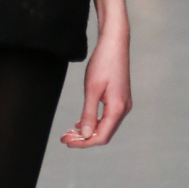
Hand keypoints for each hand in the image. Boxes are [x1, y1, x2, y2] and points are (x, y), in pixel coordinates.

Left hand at [61, 25, 131, 147]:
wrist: (114, 44)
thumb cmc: (103, 63)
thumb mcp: (92, 90)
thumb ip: (88, 114)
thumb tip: (86, 134)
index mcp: (117, 109)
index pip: (101, 137)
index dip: (84, 143)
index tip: (68, 142)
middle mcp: (123, 109)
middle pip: (103, 133)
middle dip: (84, 138)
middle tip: (65, 138)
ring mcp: (122, 104)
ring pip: (104, 126)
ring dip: (88, 130)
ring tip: (70, 132)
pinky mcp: (119, 99)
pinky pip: (106, 117)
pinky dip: (93, 121)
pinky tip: (81, 123)